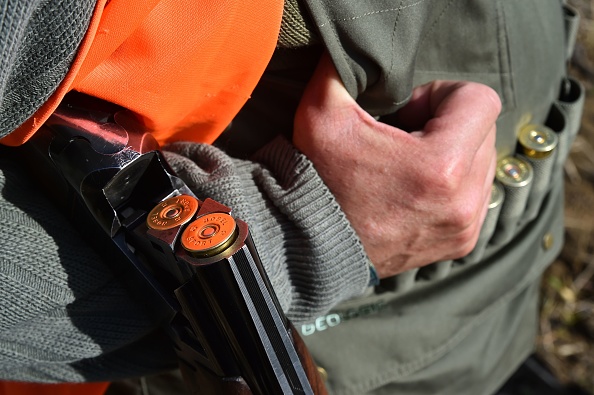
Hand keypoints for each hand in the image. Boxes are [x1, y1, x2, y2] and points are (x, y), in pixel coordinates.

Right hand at [293, 54, 499, 277]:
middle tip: (404, 136)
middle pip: (484, 130)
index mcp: (440, 166)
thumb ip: (341, 69)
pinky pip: (477, 193)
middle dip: (447, 123)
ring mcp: (466, 225)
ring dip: (452, 152)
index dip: (442, 94)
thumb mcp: (319, 116)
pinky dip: (453, 183)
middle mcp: (463, 200)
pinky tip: (415, 187)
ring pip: (483, 161)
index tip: (407, 112)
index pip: (481, 100)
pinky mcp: (462, 242)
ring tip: (407, 164)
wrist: (312, 248)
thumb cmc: (318, 182)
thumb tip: (358, 51)